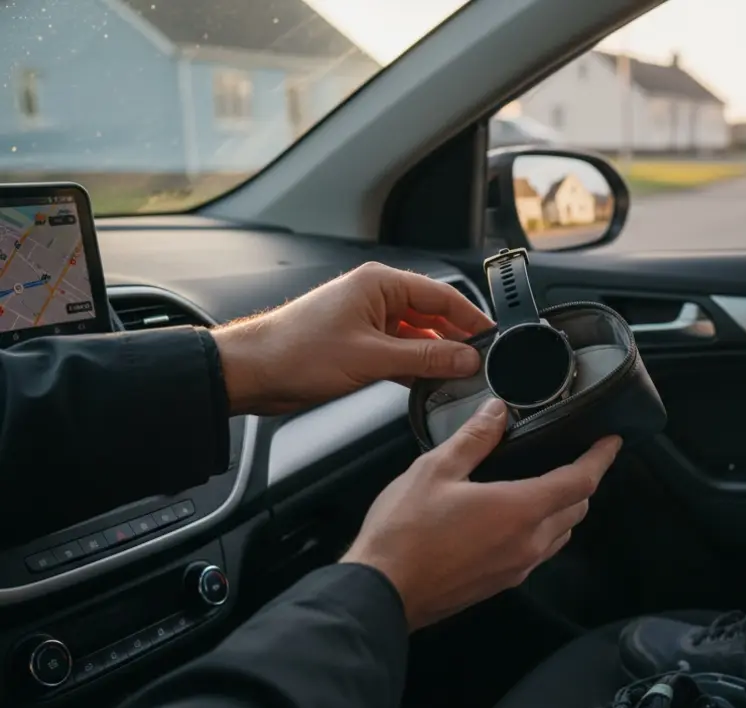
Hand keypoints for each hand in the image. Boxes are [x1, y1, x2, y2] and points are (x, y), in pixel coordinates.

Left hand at [212, 262, 492, 414]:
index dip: (471, 318)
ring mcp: (367, 322)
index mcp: (380, 284)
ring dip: (436, 357)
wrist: (251, 372)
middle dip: (457, 340)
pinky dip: (416, 367)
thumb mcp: (371, 358)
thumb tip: (466, 357)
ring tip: (458, 378)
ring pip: (417, 337)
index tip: (493, 339)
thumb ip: (425, 357)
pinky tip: (429, 384)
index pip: (442, 295)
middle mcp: (376, 297)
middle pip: (433, 316)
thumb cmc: (296, 352)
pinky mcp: (359, 345)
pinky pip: (400, 352)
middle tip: (481, 364)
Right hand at [341, 398, 622, 630]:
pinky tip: (518, 518)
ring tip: (550, 484)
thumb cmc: (403, 533)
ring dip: (564, 508)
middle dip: (584, 482)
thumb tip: (498, 412)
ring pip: (561, 534)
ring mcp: (516, 567)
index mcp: (520, 510)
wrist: (381, 592)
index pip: (580, 481)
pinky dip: (543, 530)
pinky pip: (538, 553)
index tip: (612, 443)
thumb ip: (474, 438)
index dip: (600, 459)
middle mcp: (528, 543)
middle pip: (576, 508)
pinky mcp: (501, 583)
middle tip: (579, 458)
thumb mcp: (436, 470)